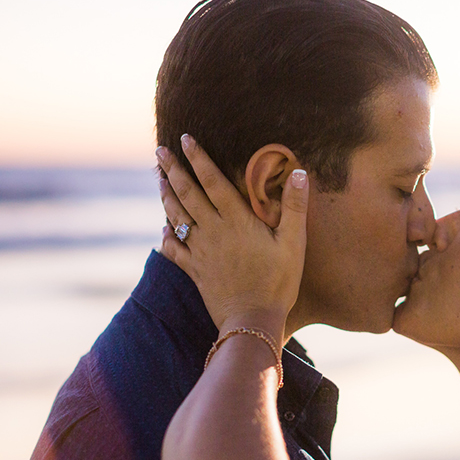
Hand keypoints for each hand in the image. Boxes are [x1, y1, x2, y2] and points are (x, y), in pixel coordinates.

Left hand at [157, 135, 307, 340]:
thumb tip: (300, 173)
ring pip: (176, 216)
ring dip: (166, 195)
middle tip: (160, 152)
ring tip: (159, 179)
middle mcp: (213, 231)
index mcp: (236, 220)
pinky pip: (174, 249)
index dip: (197, 158)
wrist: (252, 320)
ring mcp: (200, 251)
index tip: (185, 139)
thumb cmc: (278, 282)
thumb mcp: (294, 244)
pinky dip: (167, 235)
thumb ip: (294, 208)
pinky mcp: (195, 271)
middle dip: (172, 170)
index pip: (212, 180)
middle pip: (187, 193)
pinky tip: (165, 228)